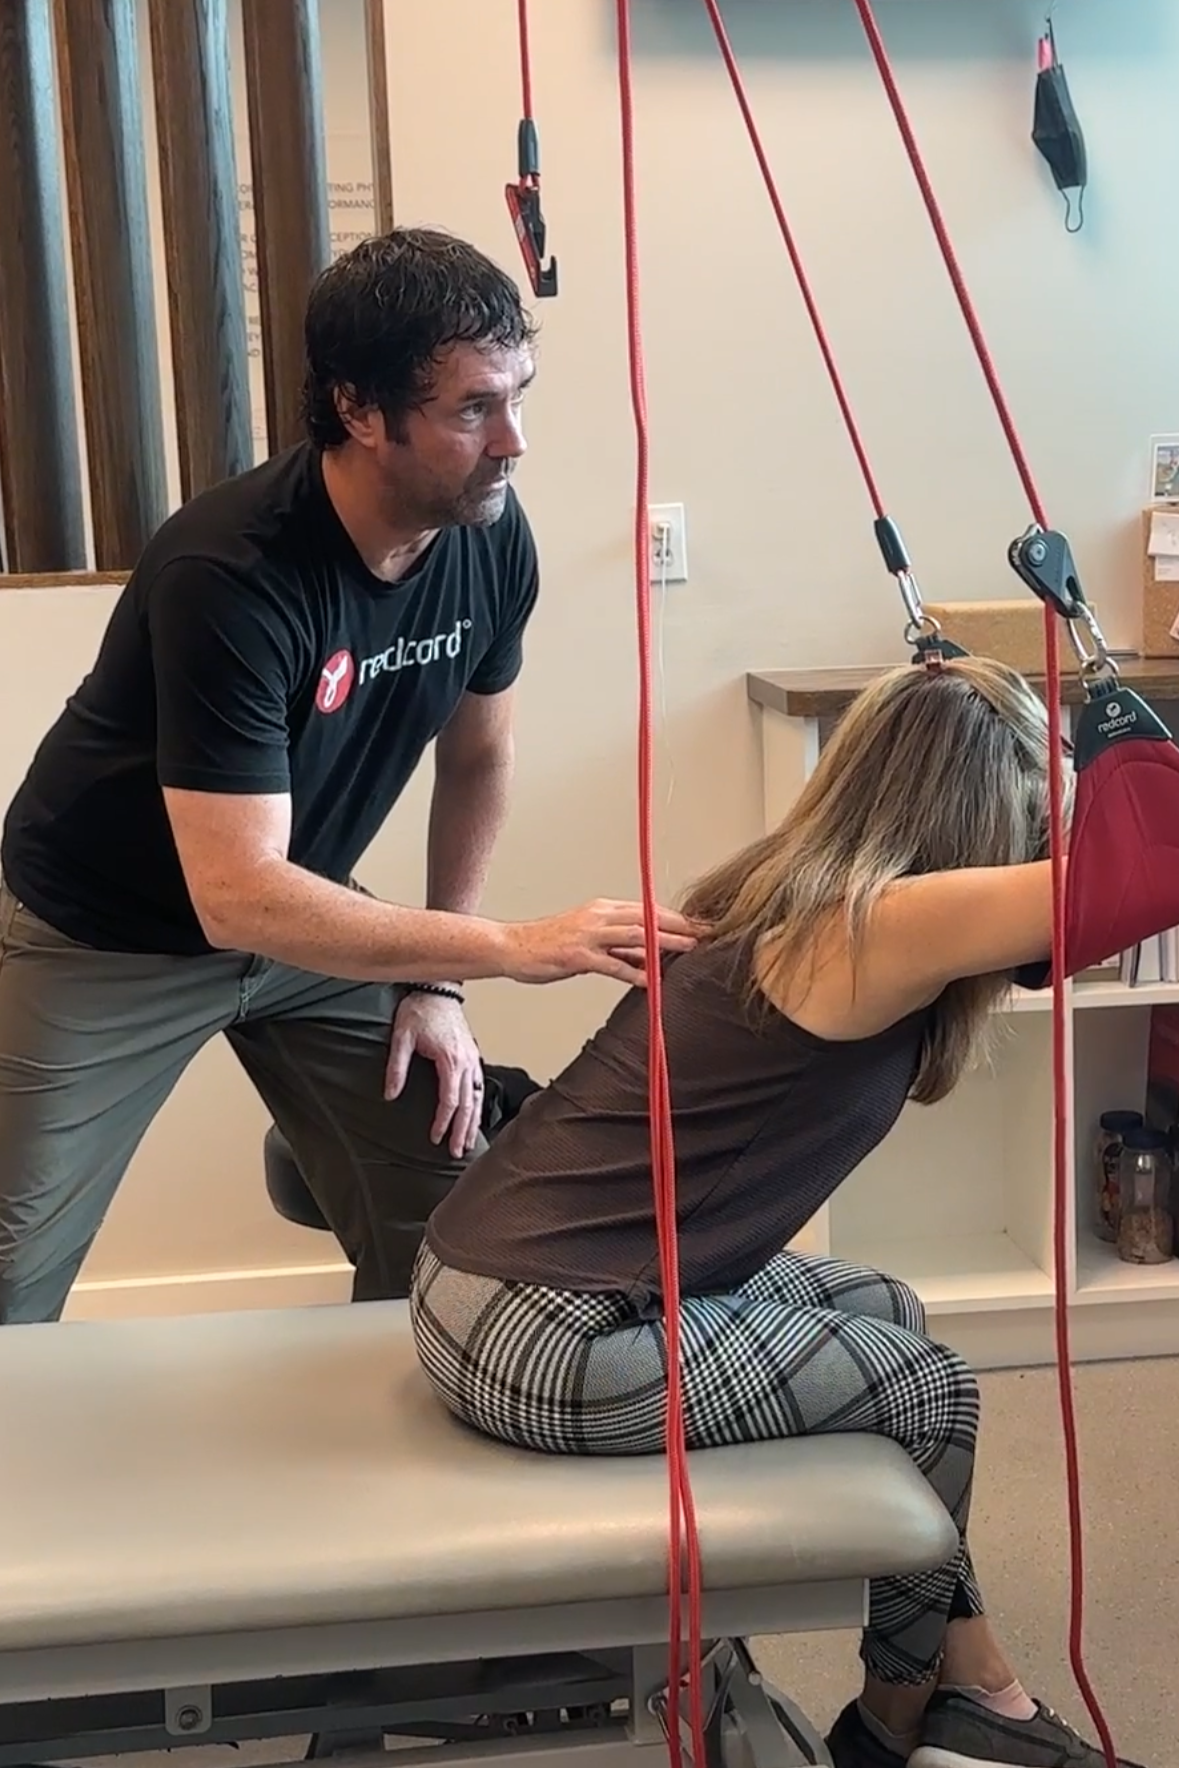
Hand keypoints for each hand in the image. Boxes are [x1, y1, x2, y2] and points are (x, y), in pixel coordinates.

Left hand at [385, 991, 484, 1157]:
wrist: (437, 987)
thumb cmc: (420, 1009)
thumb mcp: (402, 1037)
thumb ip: (397, 1067)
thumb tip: (390, 1094)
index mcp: (450, 1059)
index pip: (450, 1100)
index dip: (443, 1122)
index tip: (436, 1138)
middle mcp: (466, 1061)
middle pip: (469, 1104)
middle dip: (463, 1130)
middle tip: (458, 1152)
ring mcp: (473, 1058)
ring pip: (478, 1096)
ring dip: (474, 1120)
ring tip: (469, 1141)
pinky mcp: (473, 1054)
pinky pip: (480, 1084)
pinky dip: (479, 1103)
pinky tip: (475, 1114)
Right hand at [501, 899, 702, 986]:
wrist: (511, 947)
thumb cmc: (549, 945)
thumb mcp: (590, 940)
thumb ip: (619, 946)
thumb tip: (650, 956)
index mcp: (602, 909)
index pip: (647, 910)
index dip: (676, 917)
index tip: (700, 924)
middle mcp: (598, 917)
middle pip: (647, 917)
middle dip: (679, 925)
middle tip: (706, 932)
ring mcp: (588, 935)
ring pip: (634, 935)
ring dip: (664, 941)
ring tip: (688, 948)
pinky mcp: (577, 956)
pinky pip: (611, 963)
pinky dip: (632, 970)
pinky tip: (649, 979)